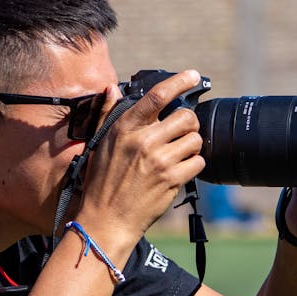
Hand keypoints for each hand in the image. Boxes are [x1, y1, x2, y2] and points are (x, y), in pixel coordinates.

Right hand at [75, 70, 205, 244]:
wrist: (106, 220)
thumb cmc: (100, 183)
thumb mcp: (98, 144)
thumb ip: (107, 114)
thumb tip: (112, 88)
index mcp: (125, 128)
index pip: (157, 96)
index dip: (180, 82)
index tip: (193, 75)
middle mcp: (143, 141)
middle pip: (186, 117)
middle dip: (189, 123)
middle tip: (181, 132)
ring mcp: (159, 161)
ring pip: (196, 140)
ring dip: (192, 145)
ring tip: (178, 154)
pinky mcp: (172, 180)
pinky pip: (198, 162)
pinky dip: (194, 165)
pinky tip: (180, 169)